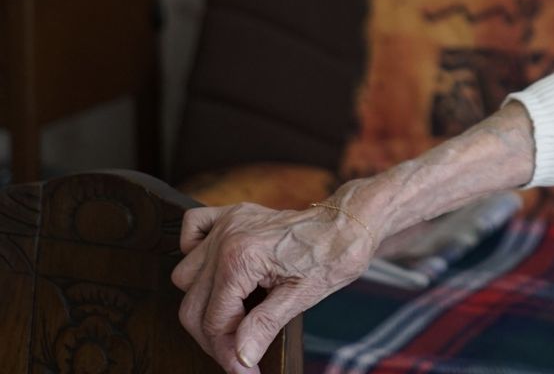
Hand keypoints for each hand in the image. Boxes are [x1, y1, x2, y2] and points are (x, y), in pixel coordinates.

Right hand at [171, 195, 375, 372]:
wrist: (348, 224)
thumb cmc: (332, 255)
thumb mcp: (301, 296)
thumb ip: (264, 327)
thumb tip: (240, 358)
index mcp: (242, 257)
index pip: (214, 321)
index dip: (226, 353)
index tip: (244, 371)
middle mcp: (227, 237)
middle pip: (193, 305)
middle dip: (214, 337)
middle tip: (240, 352)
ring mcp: (228, 222)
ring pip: (185, 275)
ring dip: (202, 302)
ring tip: (233, 316)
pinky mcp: (233, 214)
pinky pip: (192, 227)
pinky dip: (193, 251)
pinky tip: (213, 271)